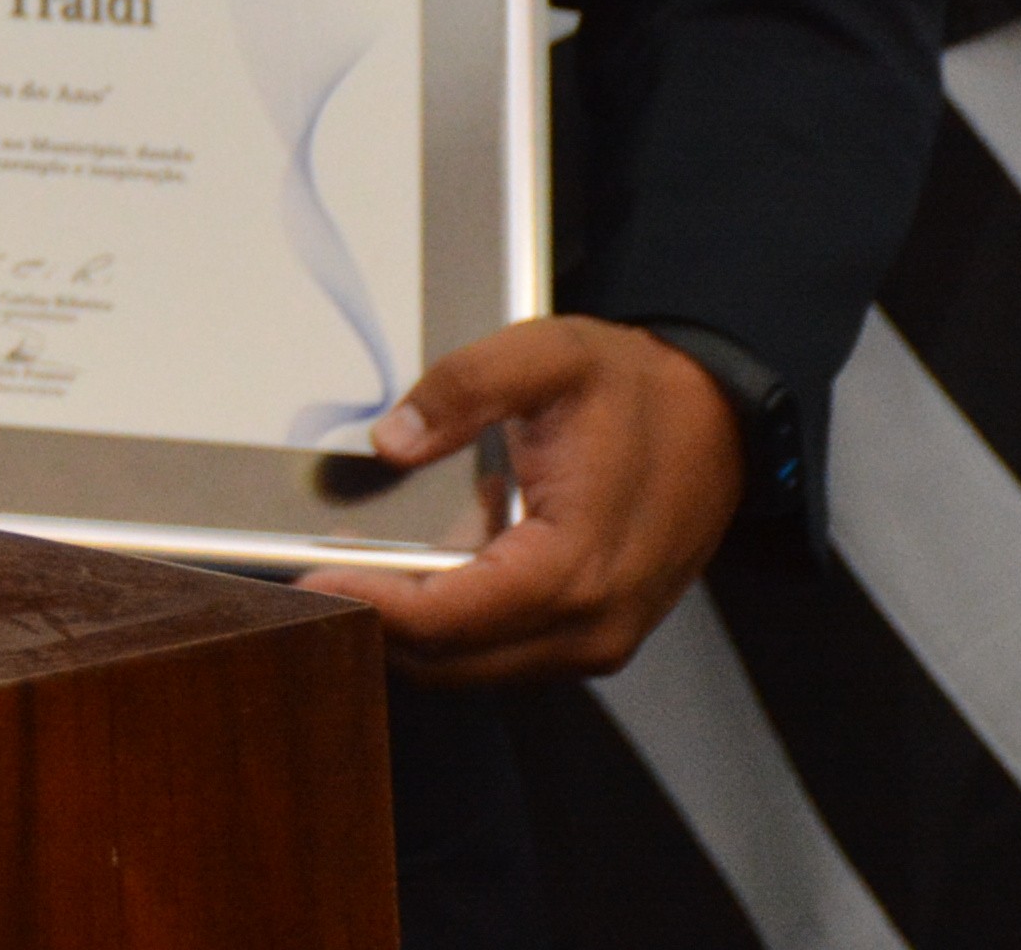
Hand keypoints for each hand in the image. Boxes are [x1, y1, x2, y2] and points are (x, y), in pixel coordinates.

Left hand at [296, 315, 744, 684]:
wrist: (719, 418)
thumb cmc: (635, 389)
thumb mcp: (547, 354)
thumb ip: (463, 389)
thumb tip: (389, 441)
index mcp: (577, 566)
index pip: (449, 619)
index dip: (370, 606)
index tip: (303, 583)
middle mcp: (591, 626)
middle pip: (451, 660)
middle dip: (374, 625)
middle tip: (301, 580)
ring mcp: (596, 641)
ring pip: (471, 667)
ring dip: (407, 632)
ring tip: (344, 577)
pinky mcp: (592, 636)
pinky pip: (501, 653)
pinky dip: (447, 629)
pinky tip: (406, 579)